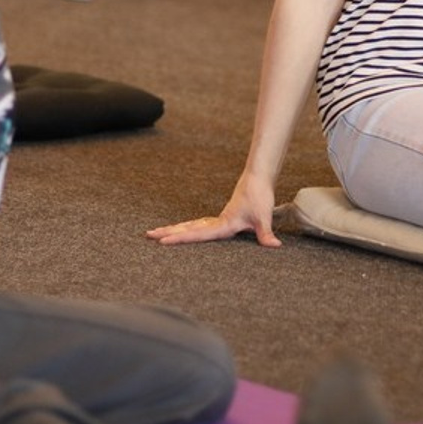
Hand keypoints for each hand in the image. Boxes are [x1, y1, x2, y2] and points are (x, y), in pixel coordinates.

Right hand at [147, 176, 280, 247]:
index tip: (162, 242)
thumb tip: (274, 246)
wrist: (257, 177)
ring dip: (174, 229)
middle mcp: (216, 221)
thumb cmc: (259, 196)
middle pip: (187, 228)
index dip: (180, 239)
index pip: (198, 234)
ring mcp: (217, 218)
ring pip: (190, 225)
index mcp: (223, 224)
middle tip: (148, 235)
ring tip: (156, 233)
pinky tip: (182, 230)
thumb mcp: (263, 217)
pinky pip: (199, 224)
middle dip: (168, 232)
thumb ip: (265, 234)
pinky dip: (188, 228)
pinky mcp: (221, 217)